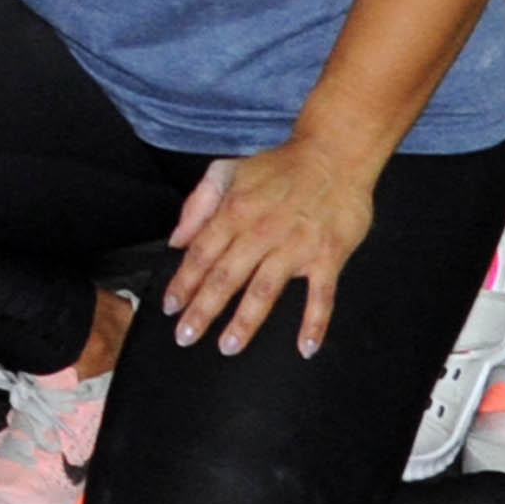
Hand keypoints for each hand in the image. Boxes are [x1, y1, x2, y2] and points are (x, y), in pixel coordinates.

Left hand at [167, 134, 379, 356]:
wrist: (333, 156)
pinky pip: (321, 296)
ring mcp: (296, 247)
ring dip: (245, 322)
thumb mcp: (228, 172)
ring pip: (265, 291)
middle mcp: (261, 232)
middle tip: (186, 337)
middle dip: (203, 310)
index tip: (171, 307)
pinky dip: (314, 323)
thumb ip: (198, 205)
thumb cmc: (279, 167)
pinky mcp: (328, 256)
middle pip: (226, 277)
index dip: (183, 282)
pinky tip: (305, 347)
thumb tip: (176, 240)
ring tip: (229, 346)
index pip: (201, 254)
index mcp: (235, 211)